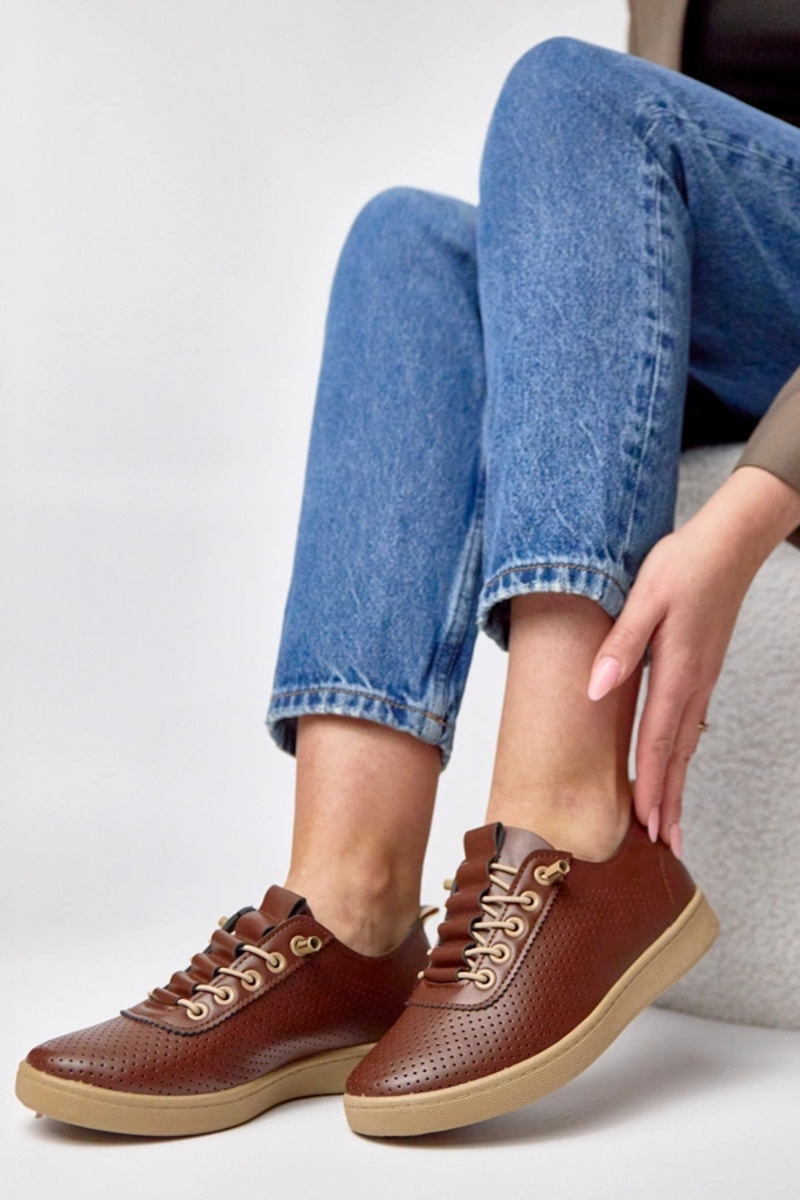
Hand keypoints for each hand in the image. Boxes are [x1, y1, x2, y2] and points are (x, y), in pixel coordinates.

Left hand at [586, 511, 756, 854]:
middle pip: (677, 754)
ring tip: (669, 823)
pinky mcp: (700, 670)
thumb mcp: (645, 596)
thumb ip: (620, 644)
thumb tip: (596, 689)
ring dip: (676, 785)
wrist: (729, 542)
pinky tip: (674, 768)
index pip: (657, 739)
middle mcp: (692, 682)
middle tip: (663, 846)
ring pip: (686, 744)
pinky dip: (680, 757)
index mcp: (676, 669)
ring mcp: (700, 679)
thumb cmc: (685, 563)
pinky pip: (689, 726)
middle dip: (668, 801)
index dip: (649, 784)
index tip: (643, 822)